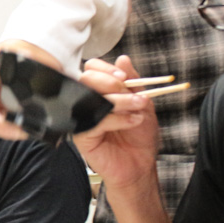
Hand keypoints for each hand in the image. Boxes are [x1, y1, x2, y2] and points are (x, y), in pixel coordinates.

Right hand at [69, 56, 158, 184]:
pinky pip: (96, 120)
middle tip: (135, 95)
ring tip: (138, 108)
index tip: (124, 77)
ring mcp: (82, 117)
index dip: (107, 69)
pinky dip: (118, 119)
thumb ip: (133, 80)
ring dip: (120, 101)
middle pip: (88, 79)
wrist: (140, 163)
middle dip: (113, 84)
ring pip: (92, 97)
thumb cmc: (139, 135)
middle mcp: (87, 101)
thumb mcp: (141, 102)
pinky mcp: (81, 134)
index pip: (92, 68)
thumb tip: (123, 58)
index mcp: (99, 90)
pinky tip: (132, 122)